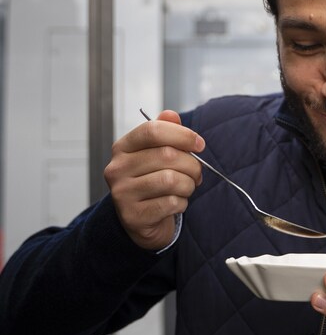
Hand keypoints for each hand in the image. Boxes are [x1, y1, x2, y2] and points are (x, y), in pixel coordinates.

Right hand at [103, 110, 203, 249]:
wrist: (139, 219)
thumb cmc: (152, 181)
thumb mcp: (157, 153)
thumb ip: (166, 132)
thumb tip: (172, 115)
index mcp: (123, 147)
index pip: (153, 130)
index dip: (182, 135)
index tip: (200, 144)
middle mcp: (117, 168)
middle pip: (167, 155)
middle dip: (192, 165)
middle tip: (196, 173)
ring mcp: (122, 193)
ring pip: (171, 180)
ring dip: (188, 185)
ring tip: (186, 188)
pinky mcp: (133, 215)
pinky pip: (171, 203)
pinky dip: (182, 203)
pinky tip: (176, 203)